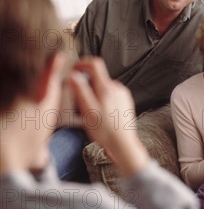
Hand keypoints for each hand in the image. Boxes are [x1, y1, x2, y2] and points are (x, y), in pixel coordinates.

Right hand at [68, 57, 148, 175]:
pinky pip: (110, 96)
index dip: (82, 63)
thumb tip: (73, 74)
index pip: (95, 64)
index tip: (75, 70)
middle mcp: (117, 88)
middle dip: (86, 86)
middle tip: (81, 103)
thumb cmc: (105, 131)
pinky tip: (101, 116)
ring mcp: (123, 95)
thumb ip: (80, 90)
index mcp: (107, 88)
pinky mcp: (125, 103)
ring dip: (94, 95)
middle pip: (98, 78)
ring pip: (103, 88)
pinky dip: (102, 101)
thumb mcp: (88, 110)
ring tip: (91, 113)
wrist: (123, 144)